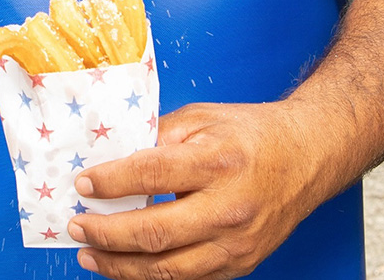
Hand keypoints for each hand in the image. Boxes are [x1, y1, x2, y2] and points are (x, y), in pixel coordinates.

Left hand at [68, 101, 320, 279]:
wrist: (307, 156)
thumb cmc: (250, 133)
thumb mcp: (201, 118)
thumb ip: (157, 136)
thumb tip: (109, 155)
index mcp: (218, 161)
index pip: (151, 174)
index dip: (111, 182)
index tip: (83, 183)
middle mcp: (230, 207)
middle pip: (155, 232)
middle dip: (106, 233)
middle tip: (76, 225)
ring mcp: (237, 243)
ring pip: (169, 269)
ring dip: (121, 266)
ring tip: (89, 253)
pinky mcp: (241, 264)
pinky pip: (188, 278)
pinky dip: (151, 276)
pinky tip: (125, 266)